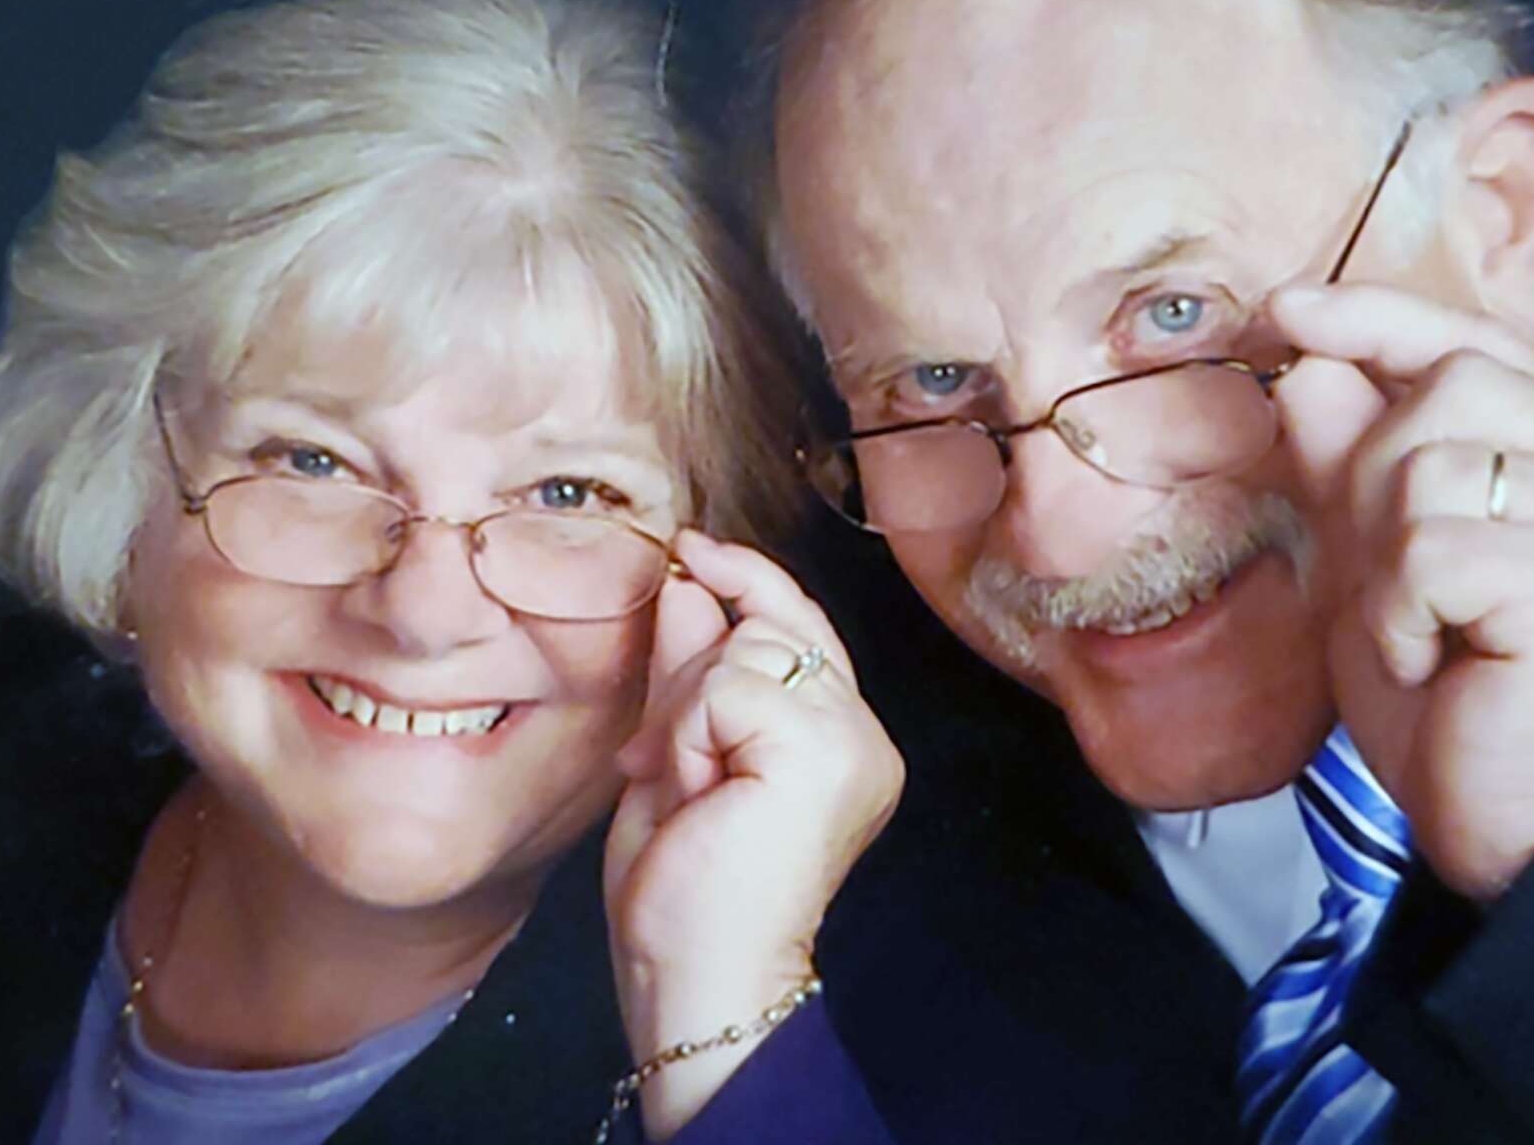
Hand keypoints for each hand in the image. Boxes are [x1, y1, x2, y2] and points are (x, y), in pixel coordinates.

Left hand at [603, 529, 902, 1135]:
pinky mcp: (826, 750)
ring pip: (746, 650)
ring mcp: (854, 742)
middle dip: (695, 680)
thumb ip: (690, 672)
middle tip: (668, 768)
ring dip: (687, 718)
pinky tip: (696, 793)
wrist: (693, 984)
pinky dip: (689, 735)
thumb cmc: (680, 897)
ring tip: (688, 793)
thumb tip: (689, 581)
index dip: (750, 580)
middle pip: (771, 628)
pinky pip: (729, 683)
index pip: (802, 628)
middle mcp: (864, 737)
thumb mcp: (676, 758)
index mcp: (840, 743)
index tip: (692, 548)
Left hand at [1270, 283, 1533, 902]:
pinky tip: (1442, 661)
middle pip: (1446, 387)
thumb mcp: (1375, 565)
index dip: (1376, 318)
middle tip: (1399, 588)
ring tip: (1429, 634)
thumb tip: (1311, 362)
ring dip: (1386, 562)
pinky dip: (1401, 610)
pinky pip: (1431, 543)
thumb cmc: (1456, 705)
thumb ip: (1346, 463)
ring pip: (1428, 462)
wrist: (1511, 831)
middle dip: (1373, 483)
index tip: (1288, 309)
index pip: (1478, 343)